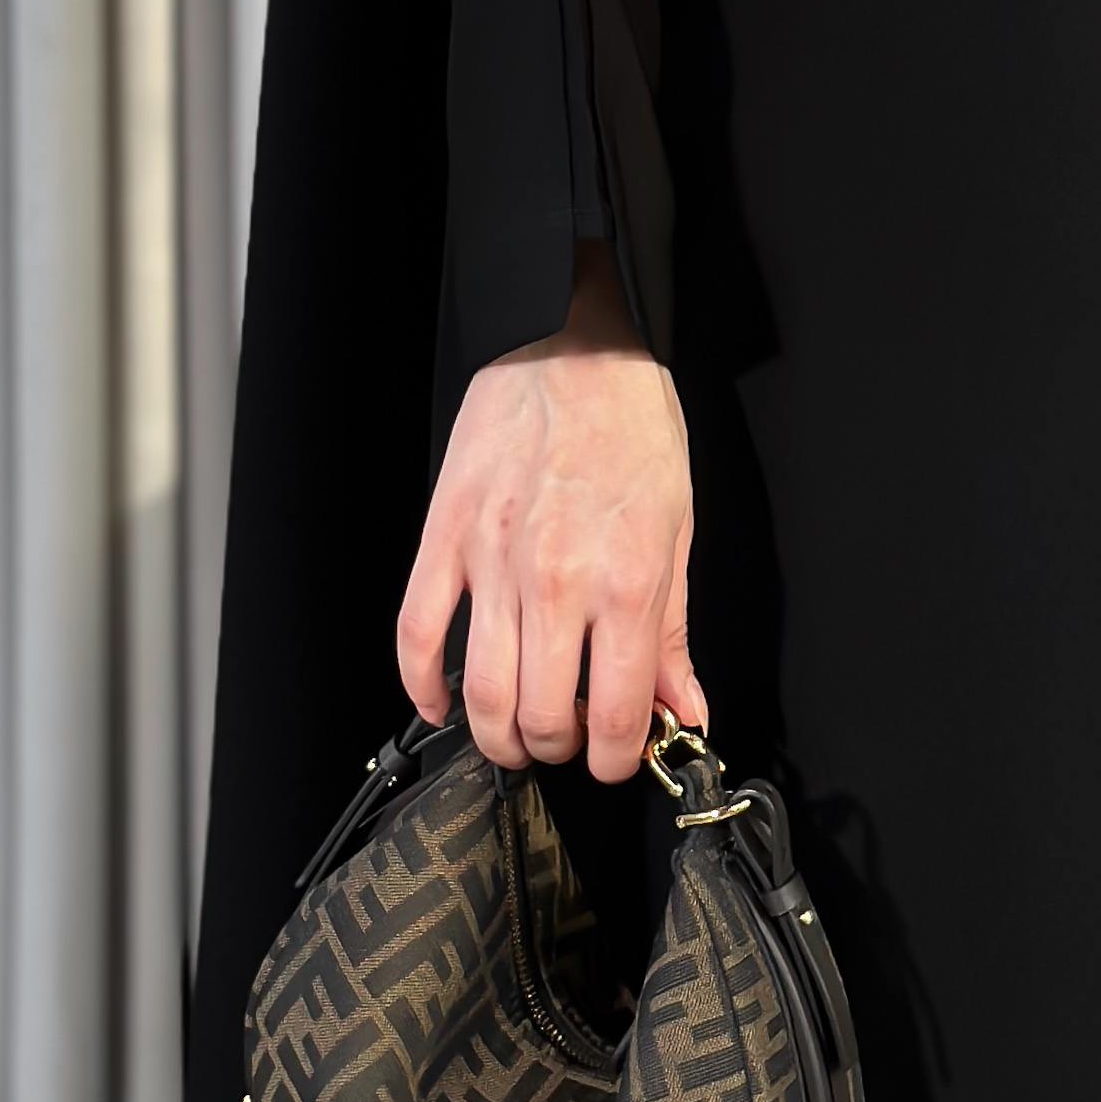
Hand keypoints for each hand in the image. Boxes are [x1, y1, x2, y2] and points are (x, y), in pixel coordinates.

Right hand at [394, 242, 706, 783]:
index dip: (616, 758)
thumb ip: (674, 629)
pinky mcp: (445, 538)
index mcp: (627, 580)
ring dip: (496, 735)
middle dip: (558, 748)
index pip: (616, 716)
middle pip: (542, 718)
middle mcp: (559, 580)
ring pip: (480, 694)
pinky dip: (422, 685)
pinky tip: (442, 701)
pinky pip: (418, 633)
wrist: (570, 343)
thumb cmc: (631, 421)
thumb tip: (682, 706)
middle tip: (568, 736)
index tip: (617, 755)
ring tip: (515, 732)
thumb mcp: (679, 525)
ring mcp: (493, 561)